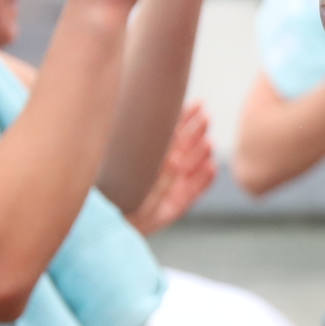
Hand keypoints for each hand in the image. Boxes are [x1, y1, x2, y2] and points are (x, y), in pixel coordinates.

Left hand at [126, 102, 215, 233]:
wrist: (112, 221)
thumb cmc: (115, 190)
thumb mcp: (134, 165)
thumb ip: (153, 153)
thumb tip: (170, 138)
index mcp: (151, 155)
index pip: (172, 132)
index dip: (185, 118)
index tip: (198, 104)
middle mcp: (163, 170)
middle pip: (186, 146)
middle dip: (197, 130)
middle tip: (206, 116)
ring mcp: (172, 187)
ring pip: (193, 166)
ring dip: (202, 153)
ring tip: (208, 143)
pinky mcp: (177, 205)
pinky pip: (195, 191)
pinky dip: (205, 180)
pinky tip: (212, 167)